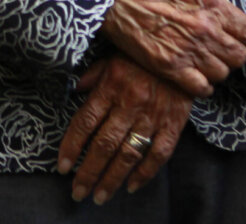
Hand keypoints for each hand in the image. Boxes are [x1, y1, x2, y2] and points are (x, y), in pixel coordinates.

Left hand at [57, 55, 192, 204]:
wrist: (183, 49)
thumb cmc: (141, 55)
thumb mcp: (112, 58)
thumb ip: (92, 77)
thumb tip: (72, 91)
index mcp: (111, 86)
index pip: (85, 122)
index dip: (72, 147)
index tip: (62, 167)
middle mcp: (130, 103)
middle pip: (104, 144)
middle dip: (89, 172)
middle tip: (78, 193)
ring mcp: (153, 115)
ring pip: (129, 153)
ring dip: (113, 178)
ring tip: (100, 196)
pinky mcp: (174, 123)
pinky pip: (159, 154)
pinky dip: (145, 173)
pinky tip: (131, 186)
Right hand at [100, 0, 245, 96]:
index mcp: (212, 3)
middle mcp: (205, 28)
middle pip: (239, 56)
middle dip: (237, 58)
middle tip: (228, 57)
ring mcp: (188, 49)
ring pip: (222, 73)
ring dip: (219, 71)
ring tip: (210, 66)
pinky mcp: (170, 66)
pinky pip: (200, 87)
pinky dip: (203, 87)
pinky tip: (198, 81)